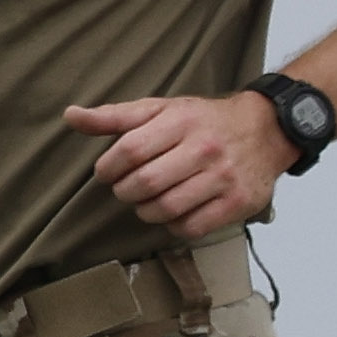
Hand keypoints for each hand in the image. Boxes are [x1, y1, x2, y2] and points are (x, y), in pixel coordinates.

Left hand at [67, 91, 291, 237]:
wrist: (266, 130)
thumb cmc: (202, 121)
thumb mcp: (160, 110)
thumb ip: (114, 117)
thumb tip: (70, 116)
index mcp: (181, 121)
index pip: (130, 149)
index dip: (109, 167)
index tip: (107, 173)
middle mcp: (205, 148)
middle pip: (145, 183)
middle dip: (125, 192)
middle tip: (126, 189)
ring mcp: (224, 177)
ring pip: (166, 209)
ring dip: (146, 211)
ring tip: (148, 201)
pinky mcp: (238, 202)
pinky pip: (192, 227)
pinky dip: (174, 225)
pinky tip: (174, 211)